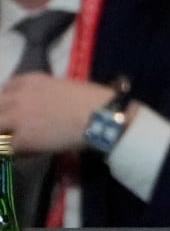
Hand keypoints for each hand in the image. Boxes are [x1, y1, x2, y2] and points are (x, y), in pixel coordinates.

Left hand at [0, 73, 114, 152]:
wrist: (99, 116)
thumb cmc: (91, 99)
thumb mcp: (63, 86)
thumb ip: (45, 93)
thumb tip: (43, 105)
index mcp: (29, 80)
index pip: (5, 88)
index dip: (8, 100)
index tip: (15, 108)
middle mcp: (17, 96)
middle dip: (3, 117)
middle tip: (14, 127)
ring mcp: (17, 118)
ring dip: (5, 133)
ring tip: (21, 140)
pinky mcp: (23, 139)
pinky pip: (9, 147)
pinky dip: (18, 149)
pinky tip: (31, 150)